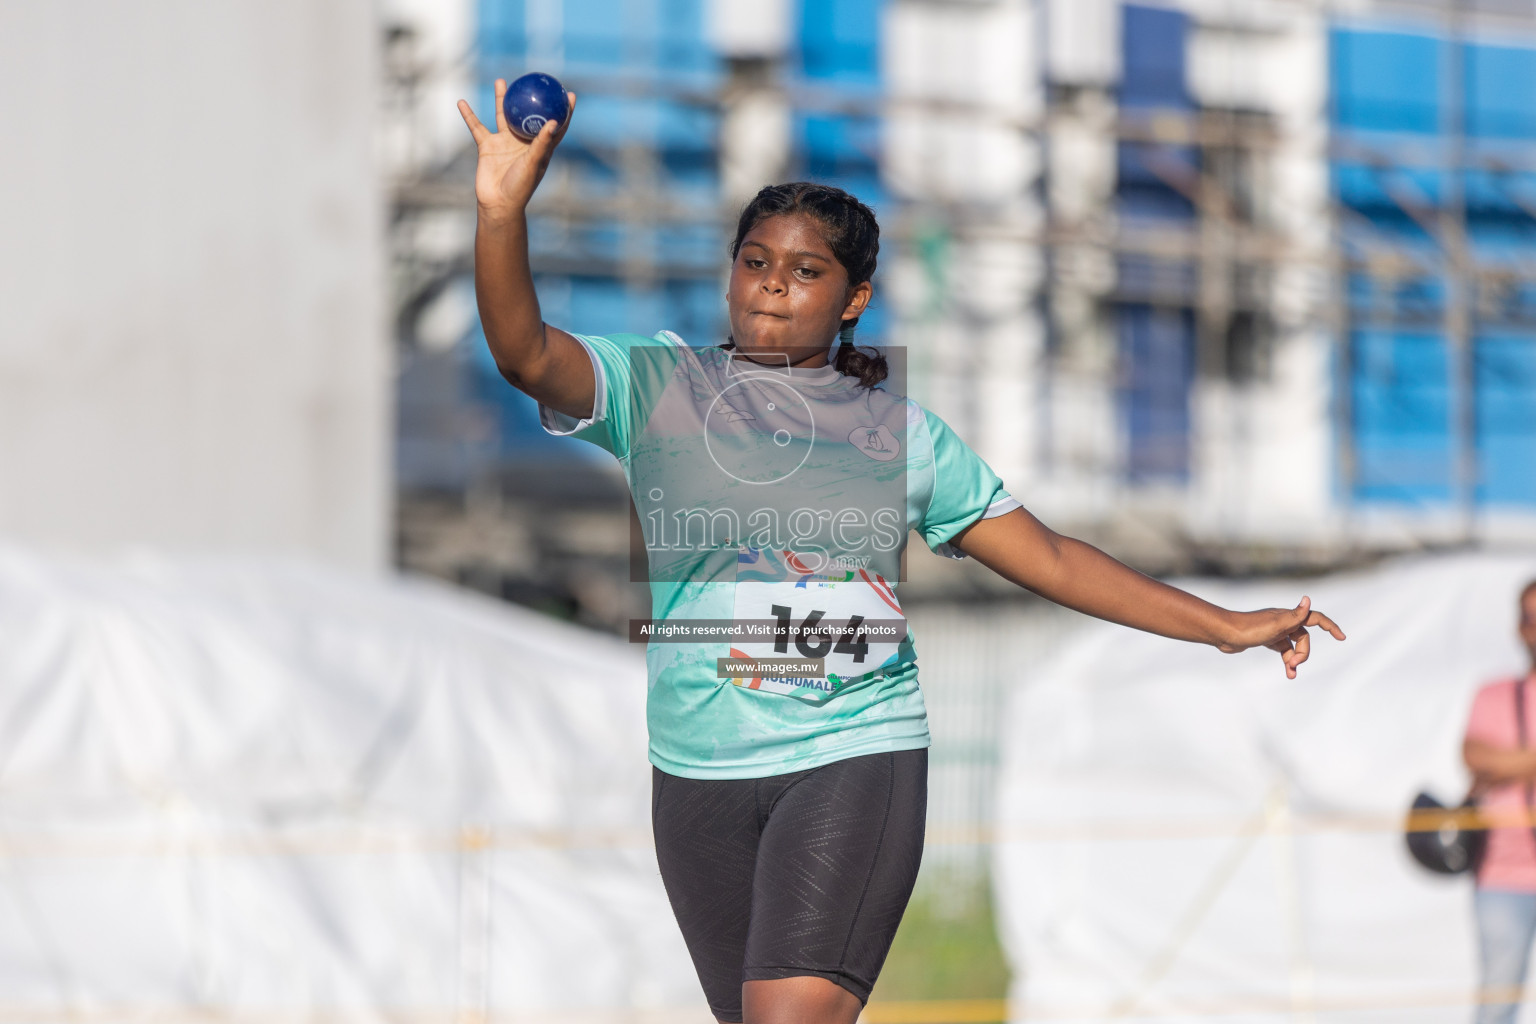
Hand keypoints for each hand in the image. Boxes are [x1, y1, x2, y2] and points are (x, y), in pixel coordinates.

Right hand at [456, 79, 575, 220]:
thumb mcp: (533, 164)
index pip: (555, 126)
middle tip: (533, 80)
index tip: (568, 93)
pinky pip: (476, 127)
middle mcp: (522, 142)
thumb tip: (554, 122)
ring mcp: (504, 143)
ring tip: (502, 81)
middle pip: (528, 115)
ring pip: (503, 115)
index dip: (563, 111)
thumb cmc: (520, 187)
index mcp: (539, 147)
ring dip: (502, 99)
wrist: (497, 203)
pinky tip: (461, 102)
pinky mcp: (487, 147)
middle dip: (531, 98)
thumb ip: (543, 143)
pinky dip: (469, 115)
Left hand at [1217, 596, 1345, 678]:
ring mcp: (1275, 630)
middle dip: (1303, 653)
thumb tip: (1308, 599)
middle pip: (1304, 638)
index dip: (1330, 626)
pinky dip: (1286, 660)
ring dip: (1295, 660)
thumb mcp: (1275, 625)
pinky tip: (1287, 672)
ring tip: (1291, 673)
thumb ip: (1294, 616)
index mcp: (1288, 616)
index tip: (1341, 638)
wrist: (1224, 634)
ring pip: (1293, 646)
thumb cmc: (1249, 629)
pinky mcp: (1266, 639)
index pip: (1315, 618)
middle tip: (1293, 665)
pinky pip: (1283, 650)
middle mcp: (1283, 621)